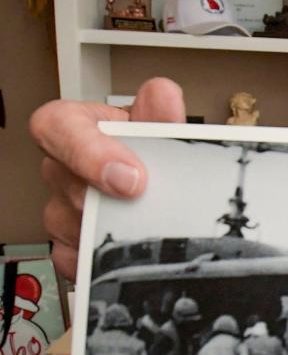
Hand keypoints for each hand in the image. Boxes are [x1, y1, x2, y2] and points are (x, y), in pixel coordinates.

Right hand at [29, 78, 185, 279]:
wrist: (157, 184)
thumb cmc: (146, 150)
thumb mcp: (158, 128)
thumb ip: (160, 114)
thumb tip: (163, 96)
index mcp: (76, 125)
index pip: (56, 127)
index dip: (89, 152)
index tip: (132, 176)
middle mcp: (62, 166)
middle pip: (68, 184)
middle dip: (111, 198)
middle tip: (149, 206)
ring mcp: (62, 206)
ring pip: (72, 224)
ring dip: (112, 229)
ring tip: (149, 227)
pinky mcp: (68, 244)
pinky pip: (77, 257)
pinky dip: (105, 258)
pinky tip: (130, 250)